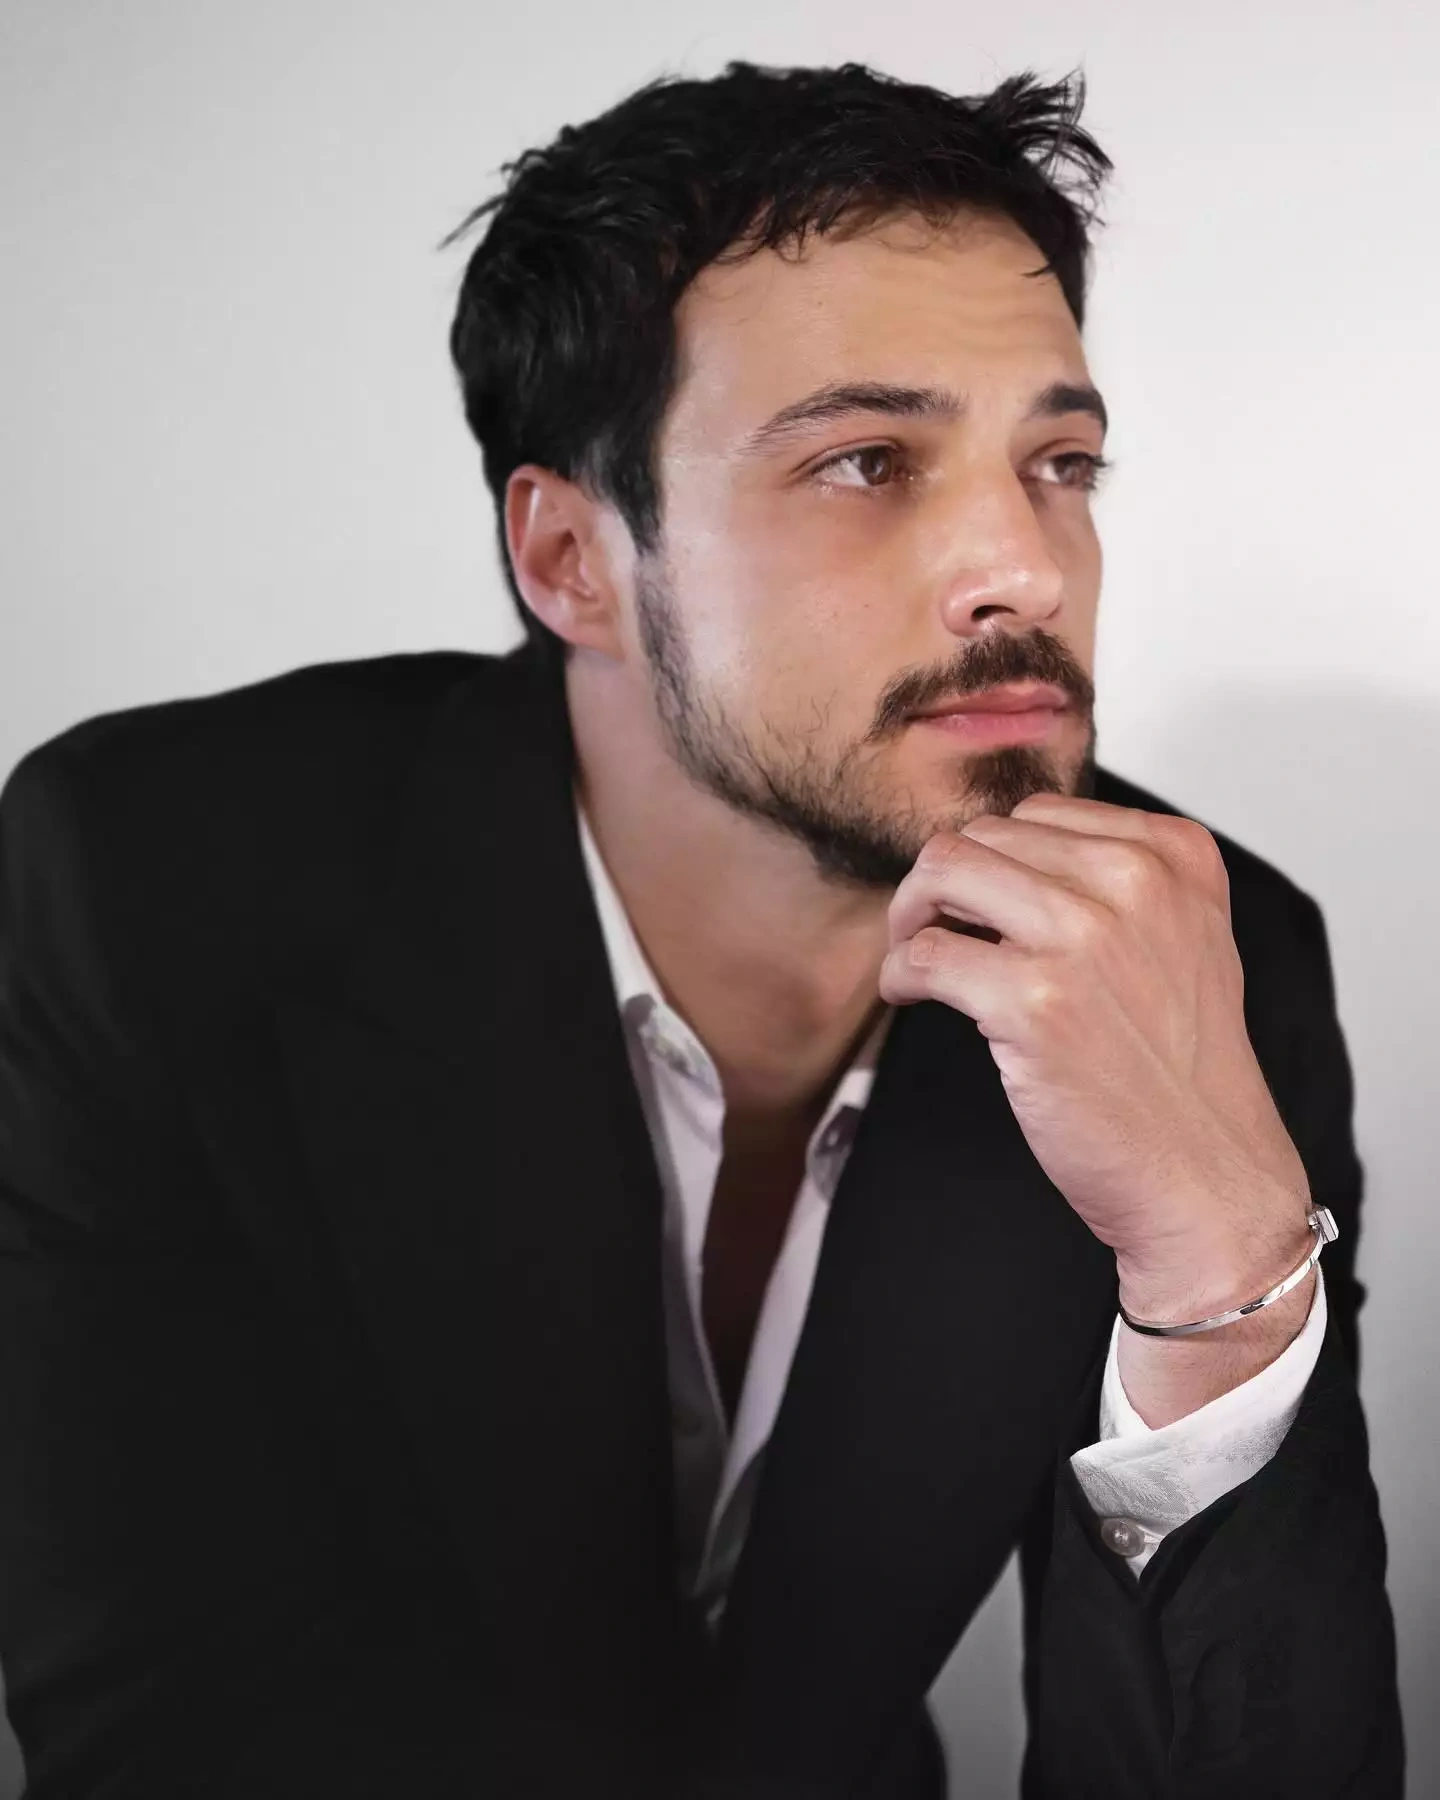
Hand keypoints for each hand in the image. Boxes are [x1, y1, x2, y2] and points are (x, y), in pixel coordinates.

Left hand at [878, 794, 1313, 1325]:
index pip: (1037, 813)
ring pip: (941, 871)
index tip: (980, 907)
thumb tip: (990, 855)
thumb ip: (1110, 882)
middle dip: (944, 884)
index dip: (993, 861)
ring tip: (917, 959)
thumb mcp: (1179, 939)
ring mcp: (1083, 938)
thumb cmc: (1181, 1071)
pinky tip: (913, 997)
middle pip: (981, 836)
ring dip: (910, 916)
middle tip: (934, 933)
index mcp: (1176, 856)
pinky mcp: (1032, 1002)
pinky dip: (900, 973)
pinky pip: (924, 954)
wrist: (1207, 1175)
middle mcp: (1136, 882)